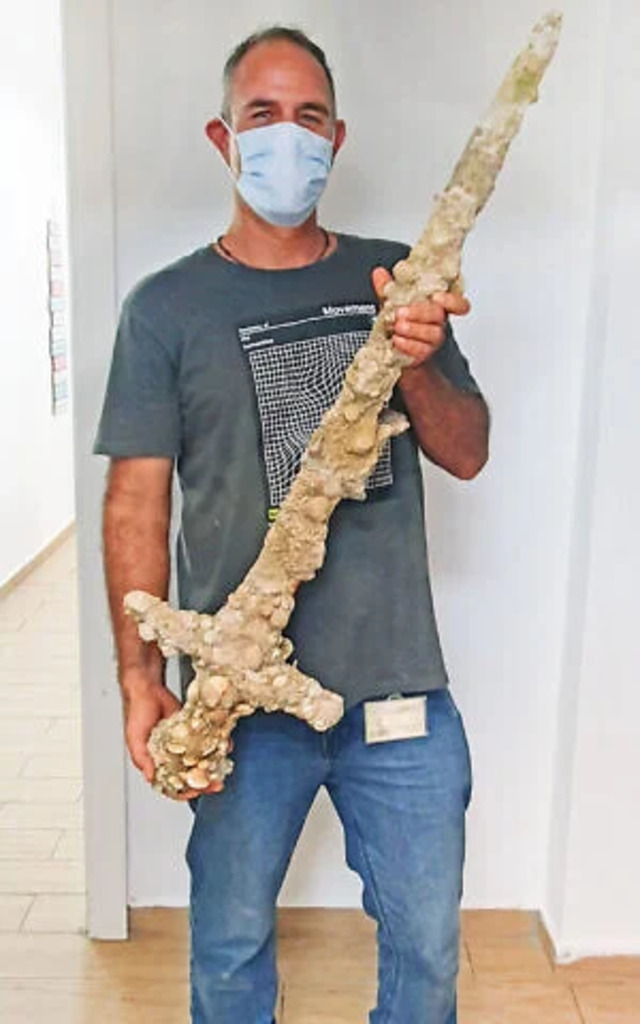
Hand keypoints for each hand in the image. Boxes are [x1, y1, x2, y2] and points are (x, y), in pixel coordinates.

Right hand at [121, 668, 223, 800]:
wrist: (148, 689)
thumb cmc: (137, 714)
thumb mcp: (135, 739)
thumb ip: (142, 759)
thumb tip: (151, 777)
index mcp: (156, 761)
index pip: (171, 783)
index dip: (183, 791)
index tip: (196, 793)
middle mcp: (171, 754)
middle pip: (190, 774)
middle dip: (204, 781)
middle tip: (217, 784)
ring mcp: (184, 742)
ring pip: (201, 759)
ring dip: (213, 765)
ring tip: (224, 767)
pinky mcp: (193, 729)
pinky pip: (206, 739)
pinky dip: (216, 743)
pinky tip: (224, 745)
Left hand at [371, 267, 470, 366]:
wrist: (395, 350)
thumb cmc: (400, 323)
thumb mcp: (393, 303)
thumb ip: (388, 289)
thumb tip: (379, 273)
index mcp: (435, 306)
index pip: (457, 303)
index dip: (452, 300)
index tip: (437, 297)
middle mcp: (438, 323)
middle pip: (439, 315)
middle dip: (420, 312)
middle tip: (401, 312)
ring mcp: (433, 340)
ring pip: (433, 333)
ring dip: (413, 329)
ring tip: (397, 326)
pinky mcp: (424, 354)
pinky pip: (421, 350)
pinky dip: (408, 344)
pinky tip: (397, 340)